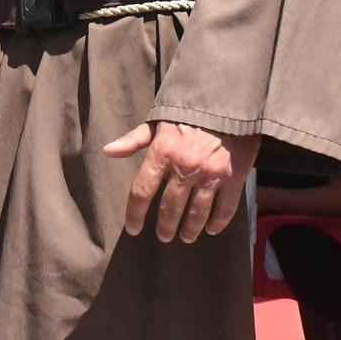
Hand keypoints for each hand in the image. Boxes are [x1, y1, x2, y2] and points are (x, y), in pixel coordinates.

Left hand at [104, 120, 259, 242]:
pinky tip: (211, 229)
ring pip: (196, 213)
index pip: (142, 191)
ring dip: (189, 229)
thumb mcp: (157, 122)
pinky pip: (224, 208)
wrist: (228, 102)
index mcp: (162, 153)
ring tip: (185, 237)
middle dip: (164, 226)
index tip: (133, 229)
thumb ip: (133, 140)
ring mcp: (210, 174)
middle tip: (163, 236)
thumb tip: (108, 151)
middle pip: (169, 208)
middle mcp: (184, 167)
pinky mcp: (233, 177)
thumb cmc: (188, 113)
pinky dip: (217, 223)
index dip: (134, 214)